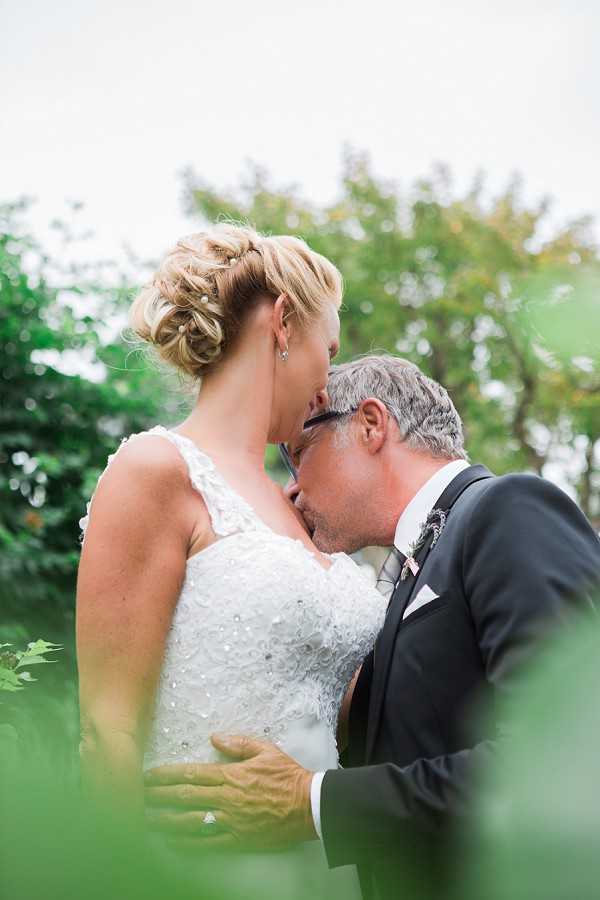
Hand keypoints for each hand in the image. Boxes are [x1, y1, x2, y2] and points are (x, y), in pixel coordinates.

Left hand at [144, 734, 316, 851]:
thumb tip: (214, 736)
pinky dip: (187, 844)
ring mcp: (231, 820)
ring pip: (190, 821)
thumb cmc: (288, 776)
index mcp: (231, 774)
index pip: (191, 774)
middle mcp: (226, 798)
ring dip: (166, 820)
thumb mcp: (265, 750)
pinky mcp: (238, 840)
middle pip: (184, 797)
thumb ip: (238, 743)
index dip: (167, 775)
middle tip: (138, 797)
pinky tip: (171, 842)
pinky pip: (207, 843)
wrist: (308, 805)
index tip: (149, 775)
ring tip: (146, 820)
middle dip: (159, 796)